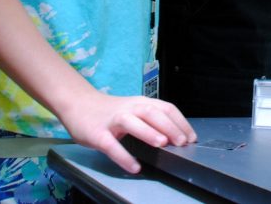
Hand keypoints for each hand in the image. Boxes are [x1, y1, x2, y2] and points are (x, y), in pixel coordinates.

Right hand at [58, 88, 196, 173]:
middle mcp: (130, 108)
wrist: (79, 104)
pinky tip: (133, 167)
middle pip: (153, 113)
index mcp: (141, 103)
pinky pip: (111, 145)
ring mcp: (113, 121)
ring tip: (162, 144)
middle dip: (170, 126)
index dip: (180, 122)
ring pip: (133, 122)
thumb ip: (151, 120)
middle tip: (182, 142)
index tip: (191, 137)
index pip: (166, 108)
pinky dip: (123, 156)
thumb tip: (174, 135)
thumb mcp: (134, 110)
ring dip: (149, 132)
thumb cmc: (111, 111)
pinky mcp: (98, 134)